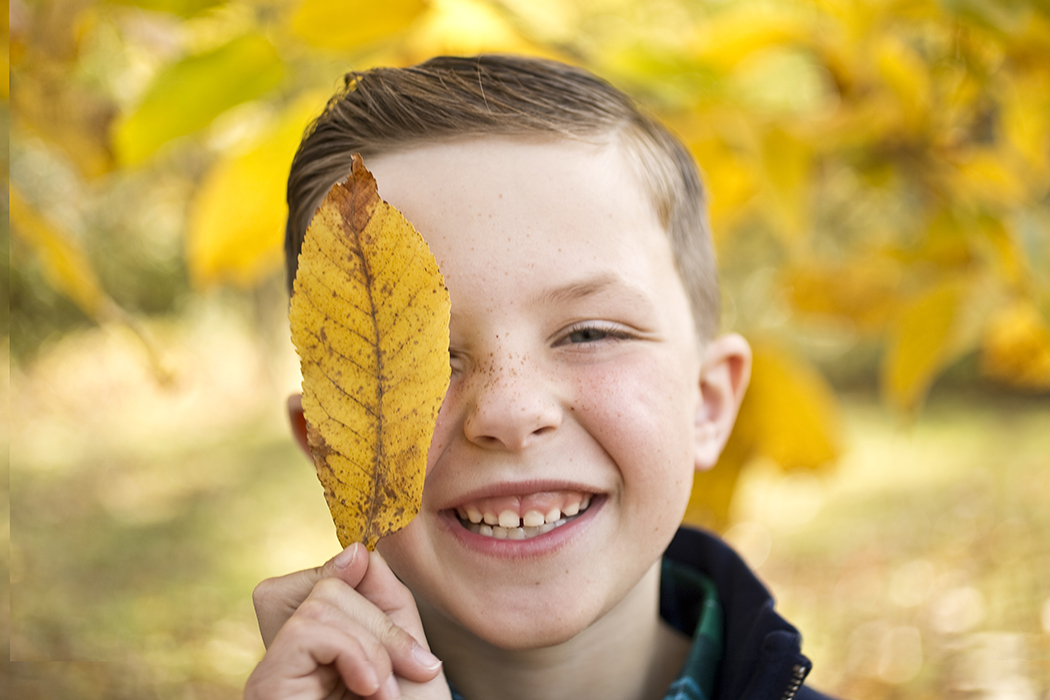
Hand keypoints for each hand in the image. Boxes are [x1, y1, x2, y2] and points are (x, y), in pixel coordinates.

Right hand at [245, 544, 448, 699]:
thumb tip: (352, 549)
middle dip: (378, 621)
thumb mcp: (405, 645)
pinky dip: (356, 654)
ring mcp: (273, 670)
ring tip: (385, 692)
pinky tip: (370, 690)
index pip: (327, 575)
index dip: (369, 593)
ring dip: (374, 646)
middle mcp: (288, 654)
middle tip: (405, 672)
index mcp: (321, 642)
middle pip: (322, 581)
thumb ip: (379, 594)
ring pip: (322, 600)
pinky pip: (311, 627)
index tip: (409, 647)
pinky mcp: (267, 685)